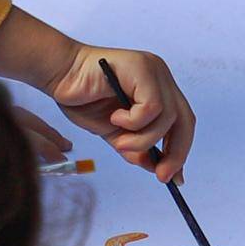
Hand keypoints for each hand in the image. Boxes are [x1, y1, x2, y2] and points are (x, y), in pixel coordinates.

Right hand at [57, 45, 193, 182]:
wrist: (59, 75)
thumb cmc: (83, 99)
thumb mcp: (116, 134)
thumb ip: (137, 148)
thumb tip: (158, 169)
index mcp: (158, 90)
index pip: (182, 123)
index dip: (179, 151)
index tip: (173, 178)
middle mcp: (161, 78)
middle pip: (185, 120)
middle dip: (175, 153)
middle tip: (160, 175)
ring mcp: (153, 70)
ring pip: (167, 117)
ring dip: (143, 140)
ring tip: (119, 142)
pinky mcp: (142, 68)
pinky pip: (152, 107)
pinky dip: (134, 122)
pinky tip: (115, 117)